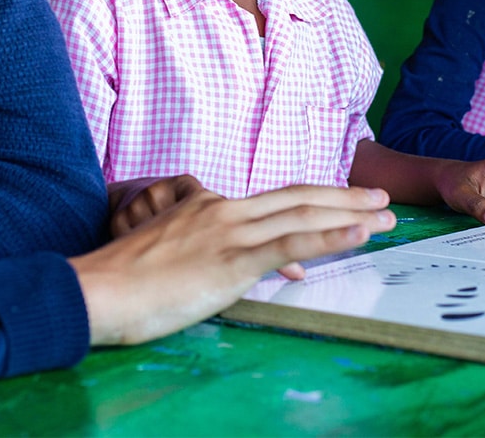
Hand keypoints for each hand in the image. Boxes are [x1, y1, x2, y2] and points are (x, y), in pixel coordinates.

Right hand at [70, 184, 395, 345]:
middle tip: (382, 197)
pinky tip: (358, 234)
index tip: (342, 202)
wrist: (97, 288)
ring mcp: (230, 232)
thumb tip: (237, 268)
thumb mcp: (167, 251)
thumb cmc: (122, 279)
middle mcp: (224, 210)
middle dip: (345, 196)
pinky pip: (292, 244)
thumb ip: (203, 251)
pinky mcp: (232, 260)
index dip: (312, 199)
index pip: (272, 200)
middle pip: (298, 196)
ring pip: (303, 214)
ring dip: (351, 213)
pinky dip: (331, 236)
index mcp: (207, 205)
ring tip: (386, 215)